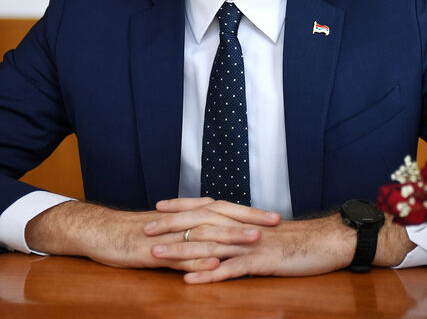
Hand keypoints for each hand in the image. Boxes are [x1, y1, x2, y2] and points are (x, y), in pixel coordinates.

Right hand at [24, 198, 276, 271]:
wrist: (104, 232)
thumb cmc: (141, 231)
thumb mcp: (173, 227)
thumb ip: (197, 228)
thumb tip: (223, 231)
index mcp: (189, 212)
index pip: (227, 209)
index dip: (251, 212)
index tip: (275, 216)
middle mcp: (184, 219)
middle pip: (222, 216)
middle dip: (249, 219)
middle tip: (275, 222)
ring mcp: (171, 236)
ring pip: (205, 234)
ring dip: (230, 236)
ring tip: (253, 239)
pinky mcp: (156, 253)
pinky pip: (181, 257)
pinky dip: (199, 260)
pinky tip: (215, 263)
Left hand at [145, 198, 414, 282]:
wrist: (328, 240)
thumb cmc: (300, 240)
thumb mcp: (269, 234)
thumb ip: (247, 232)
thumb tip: (228, 235)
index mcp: (245, 219)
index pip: (208, 207)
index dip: (182, 207)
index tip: (158, 207)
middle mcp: (244, 227)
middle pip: (202, 223)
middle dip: (172, 226)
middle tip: (145, 228)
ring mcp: (252, 244)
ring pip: (211, 245)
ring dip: (181, 249)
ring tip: (155, 253)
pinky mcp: (262, 262)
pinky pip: (231, 269)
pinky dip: (209, 274)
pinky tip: (189, 280)